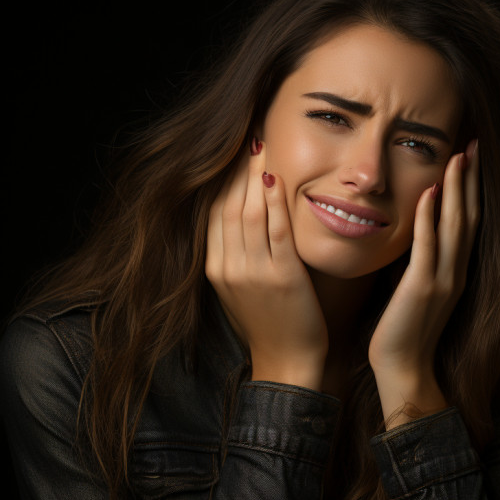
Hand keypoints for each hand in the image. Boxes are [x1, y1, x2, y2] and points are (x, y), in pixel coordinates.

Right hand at [205, 142, 328, 389]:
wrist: (286, 364)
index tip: (232, 151)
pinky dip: (275, 203)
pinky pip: (276, 232)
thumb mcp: (240, 289)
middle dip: (236, 169)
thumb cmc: (268, 325)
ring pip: (248, 214)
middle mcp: (228, 267)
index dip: (222, 179)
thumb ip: (235, 255)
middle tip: (248, 135)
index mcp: (215, 268)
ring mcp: (253, 272)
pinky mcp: (281, 277)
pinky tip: (278, 179)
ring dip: (254, 177)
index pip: (213, 212)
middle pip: (227, 206)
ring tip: (261, 145)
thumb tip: (237, 218)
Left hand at [369, 139, 479, 427]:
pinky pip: (428, 246)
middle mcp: (456, 271)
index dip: (471, 189)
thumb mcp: (415, 289)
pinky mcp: (423, 288)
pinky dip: (430, 218)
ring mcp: (443, 279)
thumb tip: (412, 233)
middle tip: (474, 145)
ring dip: (457, 189)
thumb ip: (419, 261)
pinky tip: (430, 192)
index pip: (467, 221)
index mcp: (454, 270)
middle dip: (472, 179)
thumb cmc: (403, 331)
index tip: (470, 158)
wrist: (404, 369)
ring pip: (455, 225)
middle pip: (469, 216)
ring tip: (459, 156)